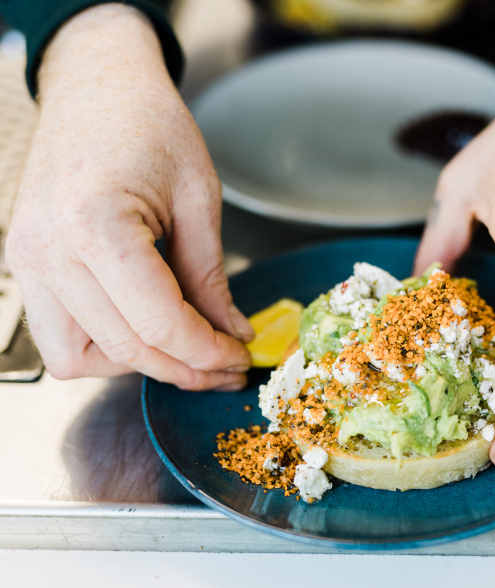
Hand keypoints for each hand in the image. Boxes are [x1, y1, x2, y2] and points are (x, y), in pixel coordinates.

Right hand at [4, 5, 252, 388]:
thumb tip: (230, 333)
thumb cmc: (148, 124)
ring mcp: (28, 260)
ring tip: (186, 348)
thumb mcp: (199, 198)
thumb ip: (211, 277)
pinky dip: (104, 347)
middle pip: (124, 349)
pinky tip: (145, 329)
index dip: (207, 353)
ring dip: (139, 365)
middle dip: (185, 368)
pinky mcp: (26, 264)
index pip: (159, 323)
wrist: (97, 84)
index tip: (239, 358)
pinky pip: (59, 335)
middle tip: (227, 367)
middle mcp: (48, 250)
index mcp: (94, 224)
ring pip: (79, 358)